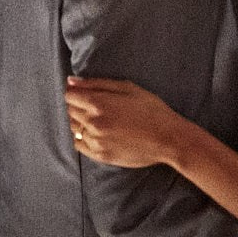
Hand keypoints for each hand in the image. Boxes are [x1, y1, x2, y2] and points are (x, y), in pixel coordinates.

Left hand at [64, 76, 182, 168]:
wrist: (167, 138)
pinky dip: (83, 137)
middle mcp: (93, 123)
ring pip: (74, 128)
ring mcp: (96, 141)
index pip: (70, 96)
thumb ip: (96, 84)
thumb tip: (71, 81)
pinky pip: (79, 144)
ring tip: (101, 119)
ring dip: (81, 121)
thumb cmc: (151, 109)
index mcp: (99, 104)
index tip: (84, 92)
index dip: (76, 91)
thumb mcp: (127, 88)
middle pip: (71, 111)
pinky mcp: (100, 155)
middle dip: (79, 105)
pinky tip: (98, 133)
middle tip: (98, 105)